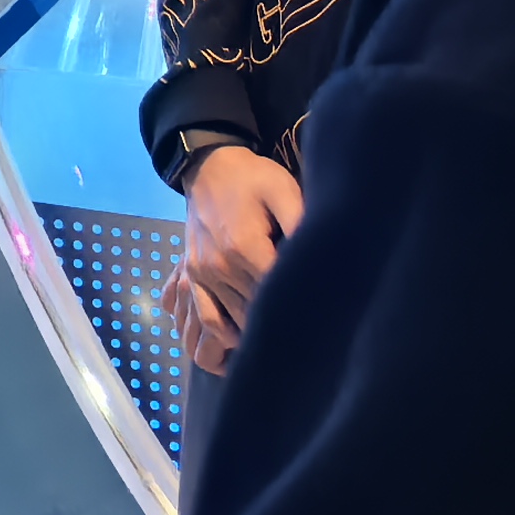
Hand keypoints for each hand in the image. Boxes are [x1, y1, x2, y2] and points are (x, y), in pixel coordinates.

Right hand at [173, 144, 301, 374]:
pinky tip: (241, 343)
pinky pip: (204, 317)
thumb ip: (300, 221)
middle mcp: (219, 267)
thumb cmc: (253, 179)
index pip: (277, 295)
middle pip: (254, 313)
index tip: (323, 324)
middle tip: (308, 341)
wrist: (208, 166)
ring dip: (251, 337)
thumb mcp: (283, 190)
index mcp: (244, 247)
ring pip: (228, 323)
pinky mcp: (191, 276)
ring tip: (279, 347)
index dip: (302, 311)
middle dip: (280, 327)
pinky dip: (221, 335)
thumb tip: (321, 253)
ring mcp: (201, 274)